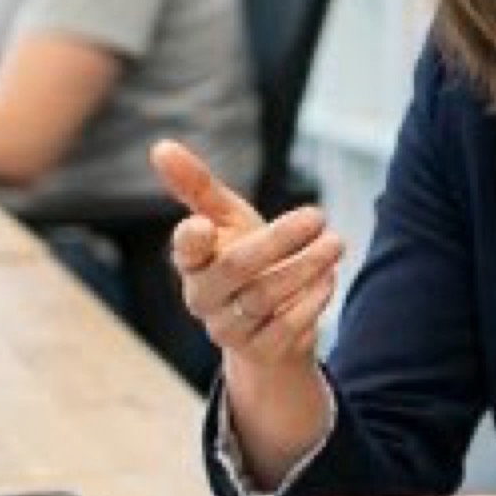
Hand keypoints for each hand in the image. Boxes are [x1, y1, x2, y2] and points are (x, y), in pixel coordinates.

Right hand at [151, 139, 344, 373]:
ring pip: (264, 297)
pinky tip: (328, 277)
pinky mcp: (260, 350)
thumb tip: (160, 146)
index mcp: (191, 261)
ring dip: (305, 266)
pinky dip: (312, 300)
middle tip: (318, 214)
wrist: (269, 322)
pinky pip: (286, 327)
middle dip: (278, 240)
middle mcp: (203, 297)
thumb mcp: (225, 218)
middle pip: (236, 268)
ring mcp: (228, 328)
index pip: (184, 251)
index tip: (204, 224)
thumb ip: (197, 186)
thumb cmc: (244, 256)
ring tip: (335, 243)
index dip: (191, 240)